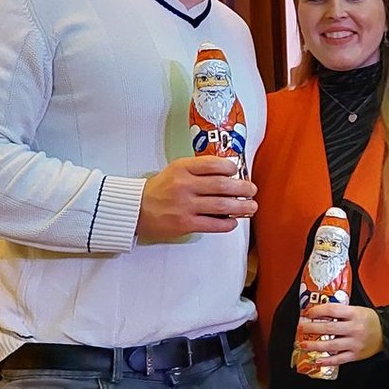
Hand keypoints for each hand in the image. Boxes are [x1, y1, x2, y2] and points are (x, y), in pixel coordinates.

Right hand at [136, 156, 257, 239]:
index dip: (231, 167)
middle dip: (243, 188)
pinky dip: (227, 224)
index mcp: (182, 168)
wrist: (136, 209)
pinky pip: (213, 224)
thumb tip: (229, 173)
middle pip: (222, 186)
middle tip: (252, 190)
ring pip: (222, 206)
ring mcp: (185, 206)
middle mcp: (184, 185)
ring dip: (241, 207)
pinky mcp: (185, 224)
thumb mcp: (176, 170)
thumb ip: (199, 169)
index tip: (237, 171)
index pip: (213, 164)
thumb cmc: (160, 189)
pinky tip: (233, 222)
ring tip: (251, 207)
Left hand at [298, 303, 382, 365]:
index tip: (308, 313)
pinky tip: (317, 360)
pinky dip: (327, 360)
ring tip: (303, 344)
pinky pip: (339, 359)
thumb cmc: (370, 320)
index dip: (318, 311)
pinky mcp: (356, 355)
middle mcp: (354, 328)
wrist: (388, 332)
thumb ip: (340, 311)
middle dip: (311, 328)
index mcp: (355, 314)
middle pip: (328, 328)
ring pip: (331, 345)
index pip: (332, 310)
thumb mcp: (357, 309)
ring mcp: (355, 343)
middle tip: (301, 328)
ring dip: (315, 345)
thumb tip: (319, 313)